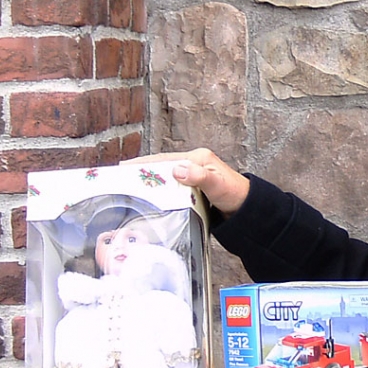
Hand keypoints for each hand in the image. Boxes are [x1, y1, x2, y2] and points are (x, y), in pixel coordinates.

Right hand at [128, 149, 249, 216]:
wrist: (247, 209)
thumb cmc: (235, 194)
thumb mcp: (217, 184)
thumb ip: (199, 176)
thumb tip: (177, 170)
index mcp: (197, 157)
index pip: (165, 158)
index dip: (144, 163)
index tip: (125, 168)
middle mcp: (193, 164)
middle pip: (162, 166)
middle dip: (141, 172)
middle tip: (120, 179)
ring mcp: (192, 175)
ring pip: (166, 177)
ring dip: (150, 182)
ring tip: (129, 189)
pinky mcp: (193, 187)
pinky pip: (172, 187)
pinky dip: (160, 191)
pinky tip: (150, 198)